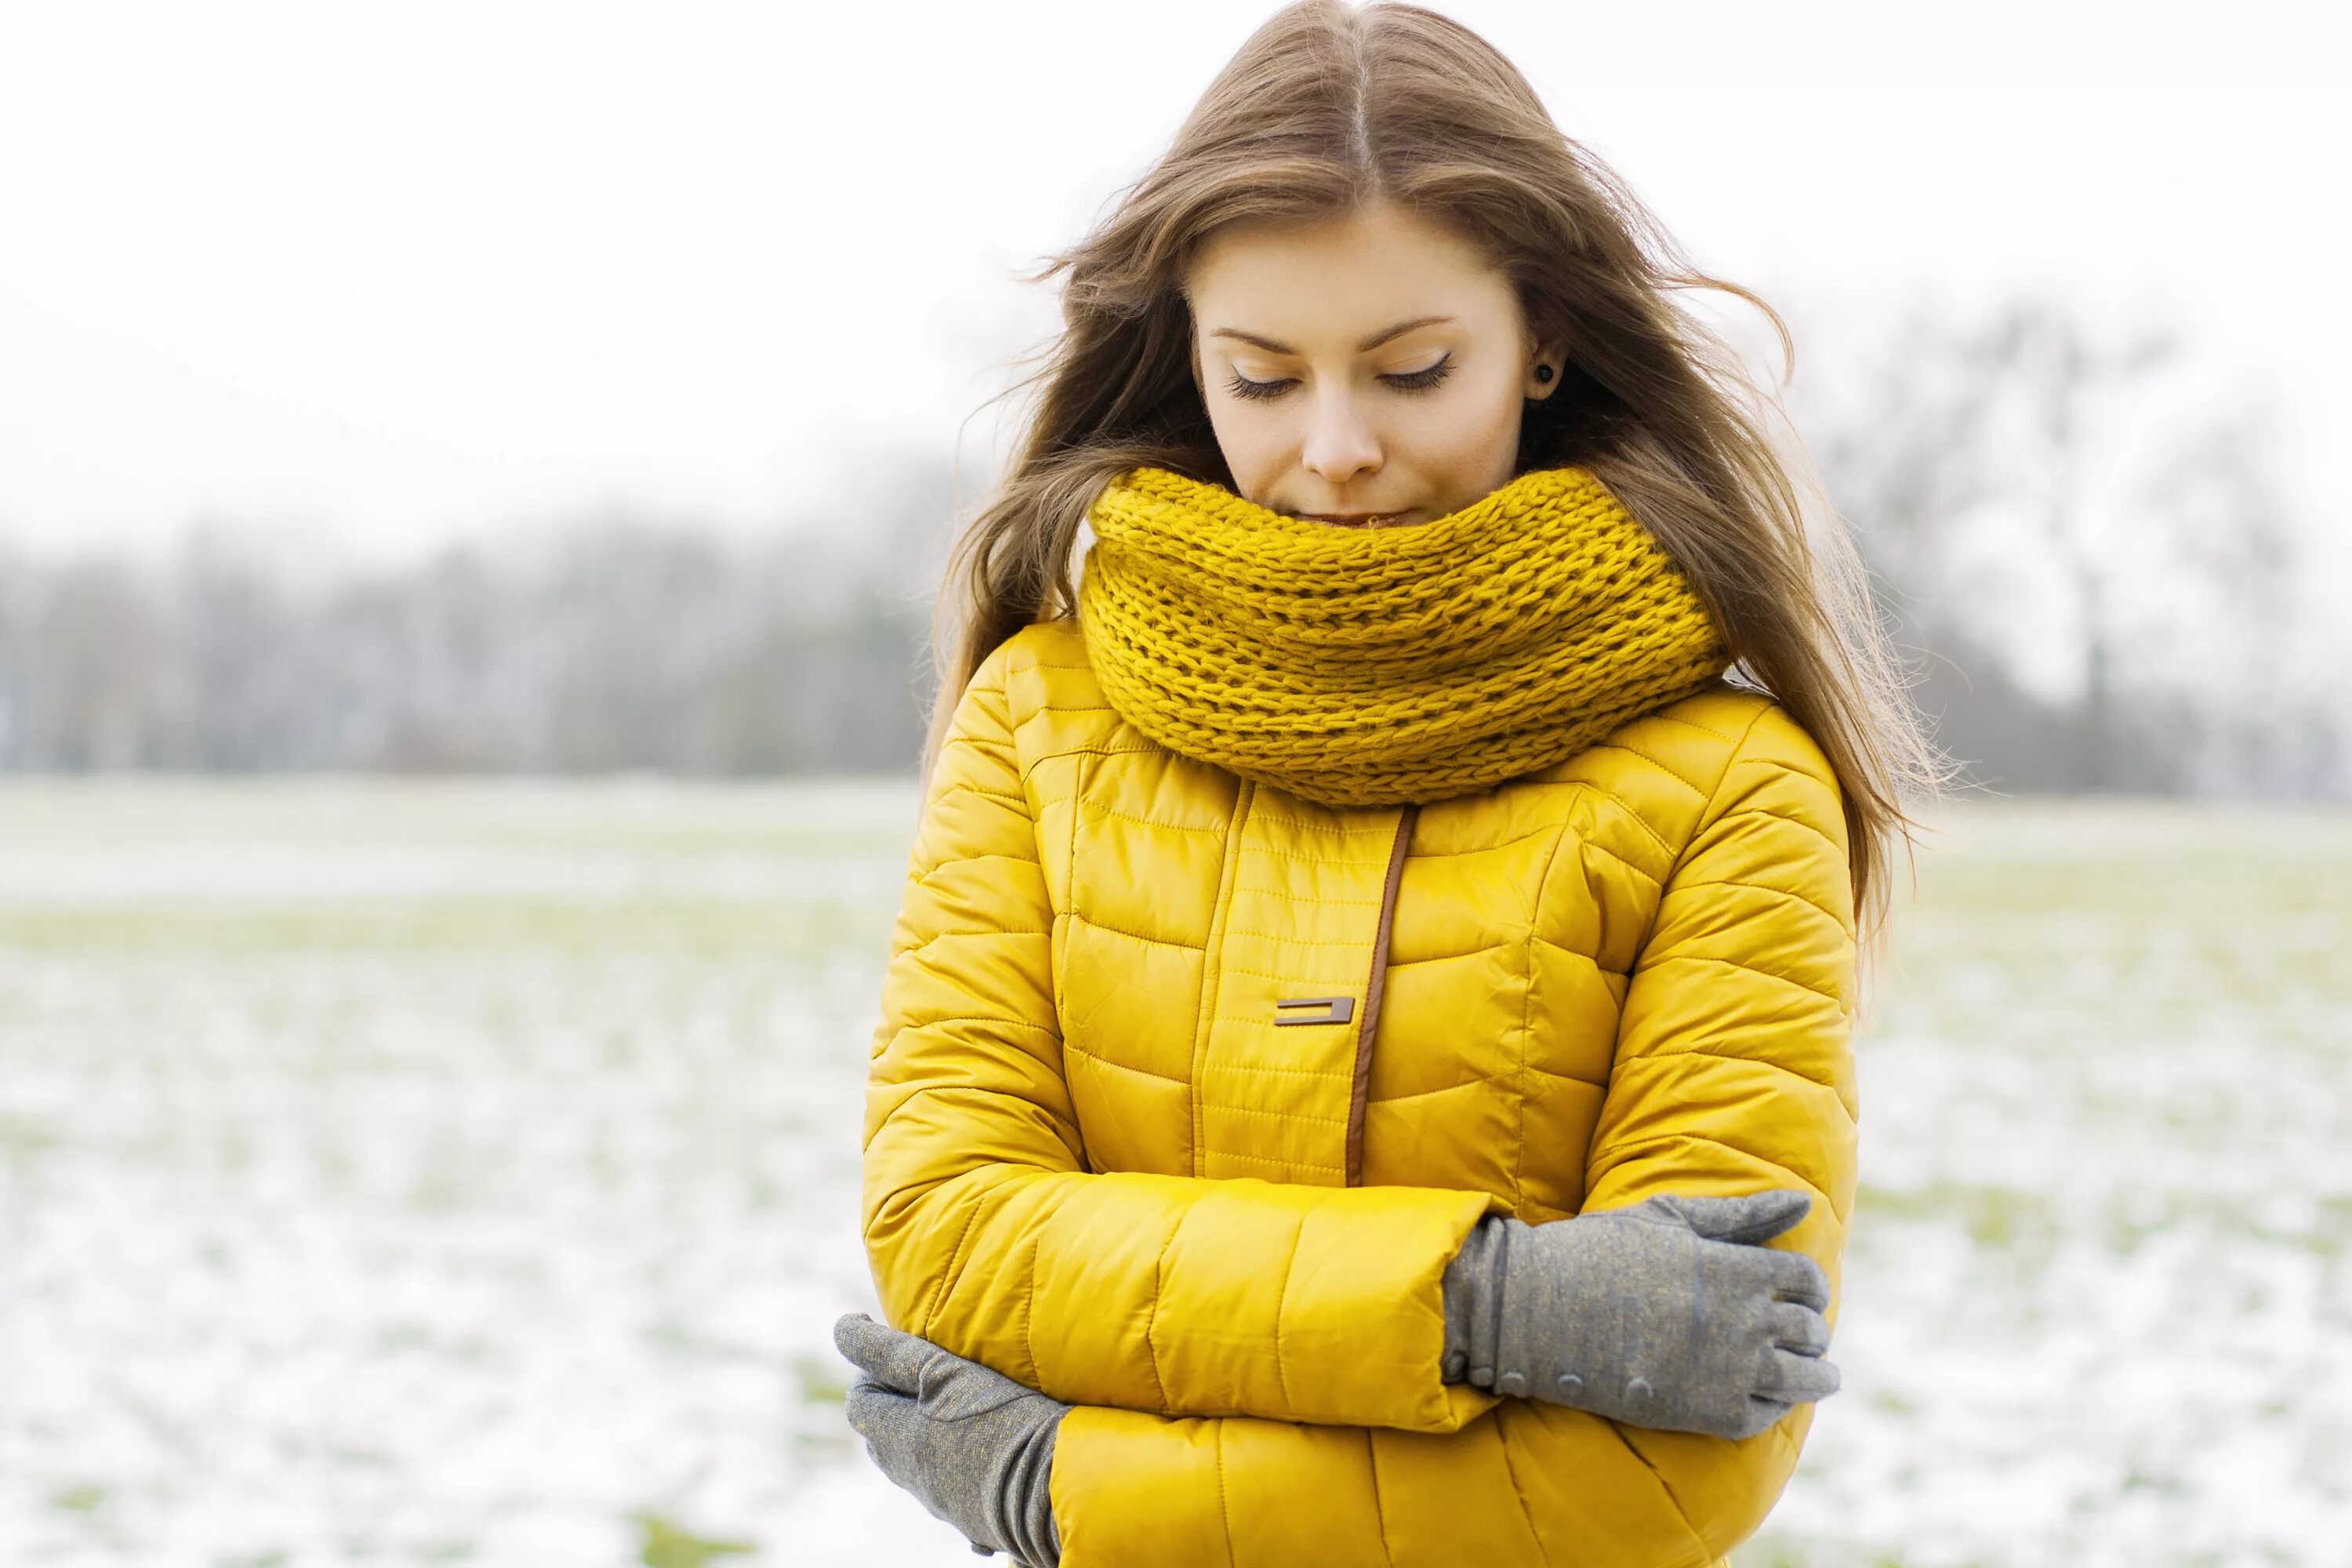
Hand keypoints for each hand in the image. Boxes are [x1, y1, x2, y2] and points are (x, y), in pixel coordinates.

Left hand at [833, 1313, 1067, 1566]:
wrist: (1058, 1487)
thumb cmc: (1001, 1420)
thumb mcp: (942, 1372)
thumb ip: (889, 1350)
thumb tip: (842, 1326)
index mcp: (897, 1440)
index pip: (859, 1401)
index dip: (870, 1366)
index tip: (896, 1341)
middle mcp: (913, 1476)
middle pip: (883, 1437)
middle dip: (895, 1402)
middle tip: (928, 1373)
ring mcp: (944, 1502)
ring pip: (917, 1462)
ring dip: (926, 1433)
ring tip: (960, 1407)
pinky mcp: (977, 1518)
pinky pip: (954, 1487)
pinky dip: (958, 1464)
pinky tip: (986, 1450)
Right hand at [1442, 1189, 1838, 1439]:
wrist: (1538, 1310)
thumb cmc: (1599, 1253)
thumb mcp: (1668, 1219)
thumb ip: (1741, 1214)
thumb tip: (1803, 1204)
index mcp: (1735, 1267)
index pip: (1805, 1280)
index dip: (1810, 1288)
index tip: (1803, 1295)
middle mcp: (1743, 1320)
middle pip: (1809, 1330)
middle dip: (1813, 1332)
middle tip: (1807, 1336)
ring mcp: (1729, 1370)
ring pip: (1804, 1379)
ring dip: (1817, 1376)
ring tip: (1818, 1376)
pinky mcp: (1708, 1412)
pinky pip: (1767, 1415)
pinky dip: (1778, 1406)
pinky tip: (1772, 1397)